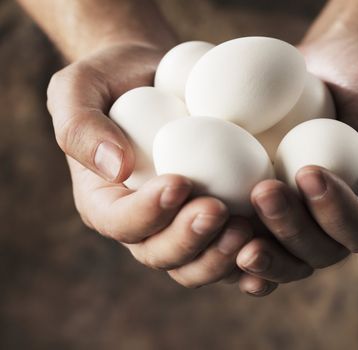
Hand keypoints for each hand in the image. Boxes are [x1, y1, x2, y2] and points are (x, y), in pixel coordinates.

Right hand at [47, 43, 276, 294]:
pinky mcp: (218, 219)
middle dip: (190, 240)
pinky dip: (251, 255)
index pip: (121, 222)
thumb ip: (80, 127)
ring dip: (222, 256)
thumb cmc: (115, 80)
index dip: (148, 212)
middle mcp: (145, 223)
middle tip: (219, 210)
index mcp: (106, 203)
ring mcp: (183, 225)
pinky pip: (233, 250)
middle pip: (162, 254)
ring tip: (248, 229)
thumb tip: (114, 168)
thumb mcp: (79, 88)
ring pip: (199, 264)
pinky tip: (272, 240)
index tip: (179, 182)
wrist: (158, 76)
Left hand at [236, 36, 357, 276]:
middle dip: (292, 229)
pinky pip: (254, 240)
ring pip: (286, 257)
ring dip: (263, 250)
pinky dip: (234, 248)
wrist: (327, 65)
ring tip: (233, 227)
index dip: (338, 212)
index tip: (309, 171)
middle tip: (264, 191)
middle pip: (321, 252)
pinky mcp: (266, 208)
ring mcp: (299, 217)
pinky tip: (214, 236)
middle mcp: (336, 219)